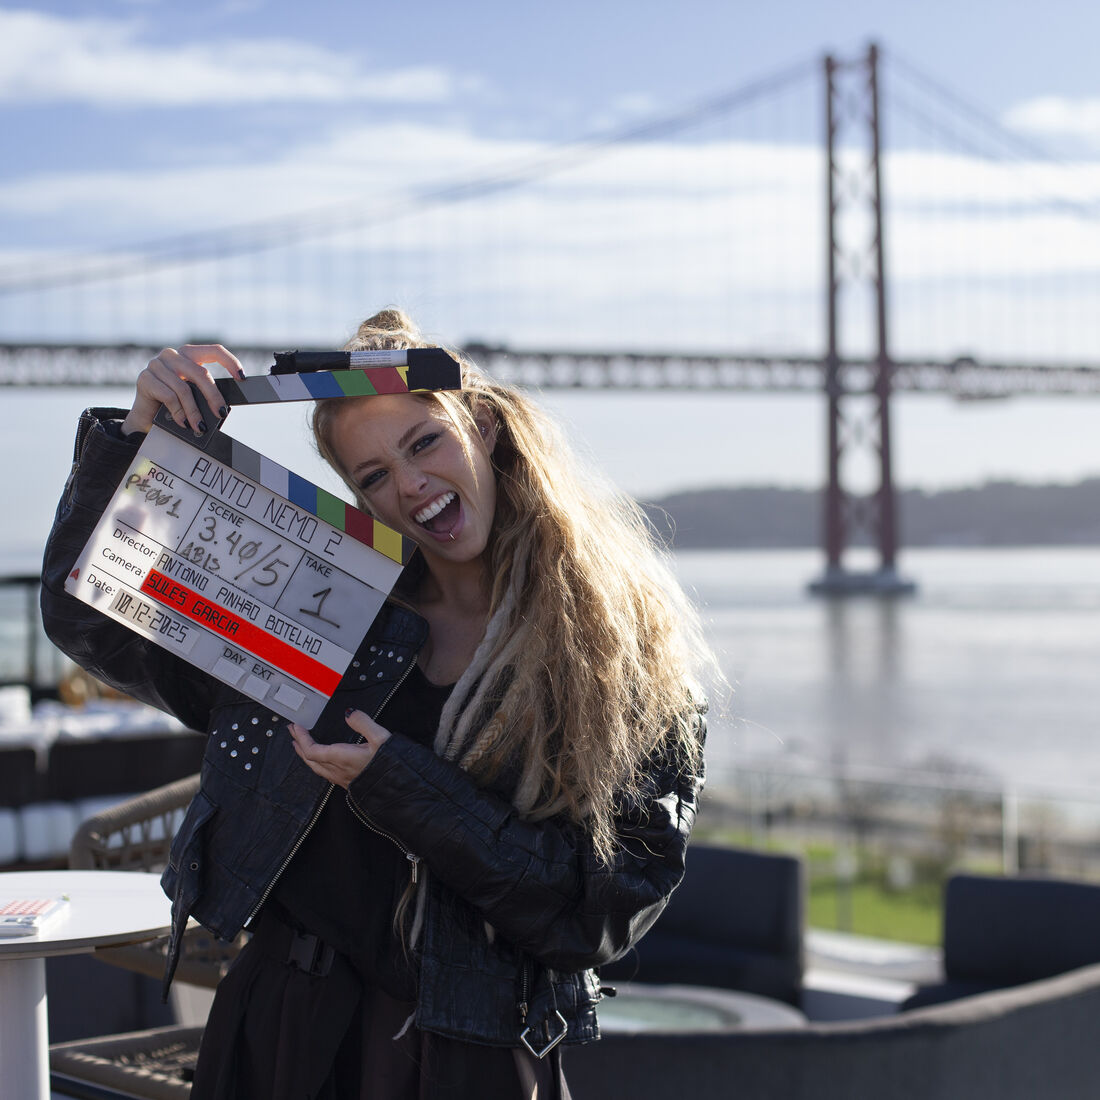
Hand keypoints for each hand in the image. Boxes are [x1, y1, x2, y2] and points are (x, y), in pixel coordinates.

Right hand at [121, 344, 244, 436]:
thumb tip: (223, 408)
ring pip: (184, 388)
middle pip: (200, 373)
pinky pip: (168, 396)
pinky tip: (183, 423)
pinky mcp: (145, 378)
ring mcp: (156, 365)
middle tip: (221, 413)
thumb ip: (205, 394)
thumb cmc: (174, 405)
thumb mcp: (193, 396)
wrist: (146, 417)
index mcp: (188, 355)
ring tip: (200, 427)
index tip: (242, 377)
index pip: (214, 351)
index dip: (230, 362)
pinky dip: (179, 412)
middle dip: (213, 396)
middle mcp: (172, 355)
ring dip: (194, 411)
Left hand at [288, 709, 392, 788]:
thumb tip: (349, 712)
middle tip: (293, 732)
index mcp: (342, 758)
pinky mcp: (348, 784)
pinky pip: (325, 773)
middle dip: (299, 745)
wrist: (400, 788)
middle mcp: (338, 771)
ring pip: (316, 768)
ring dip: (306, 755)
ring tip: (301, 745)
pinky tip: (321, 761)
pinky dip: (316, 763)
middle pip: (309, 760)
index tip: (296, 726)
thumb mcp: (380, 738)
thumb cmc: (391, 765)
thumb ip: (363, 722)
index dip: (301, 738)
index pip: (312, 750)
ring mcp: (342, 779)